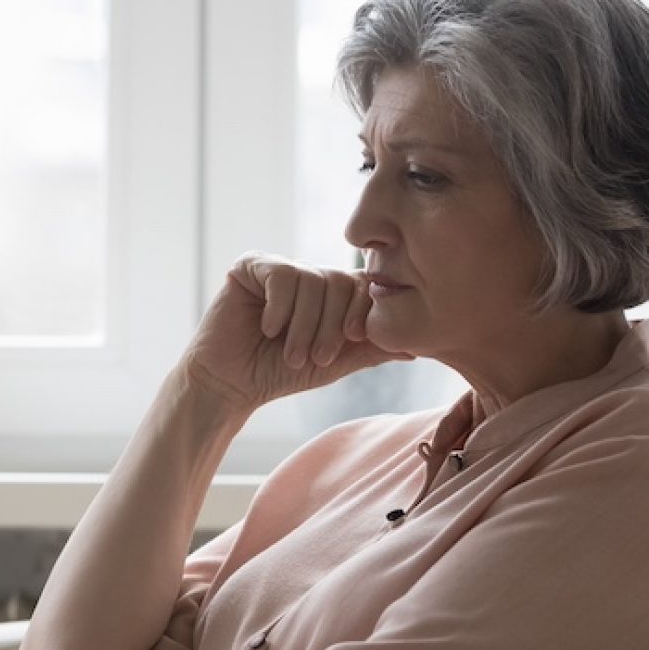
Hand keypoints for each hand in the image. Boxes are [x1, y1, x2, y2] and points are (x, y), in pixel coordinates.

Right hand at [179, 252, 409, 414]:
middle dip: (332, 325)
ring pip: (312, 281)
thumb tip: (416, 349)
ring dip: (304, 326)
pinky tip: (268, 329)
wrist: (232, 384)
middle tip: (316, 357)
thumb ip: (371, 350)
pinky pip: (282, 275)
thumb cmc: (280, 373)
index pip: (362, 285)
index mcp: (330, 291)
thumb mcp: (334, 363)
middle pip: (341, 281)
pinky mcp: (250, 265)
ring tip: (289, 353)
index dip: (362, 312)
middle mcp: (307, 274)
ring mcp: (279, 266)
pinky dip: (280, 310)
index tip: (352, 340)